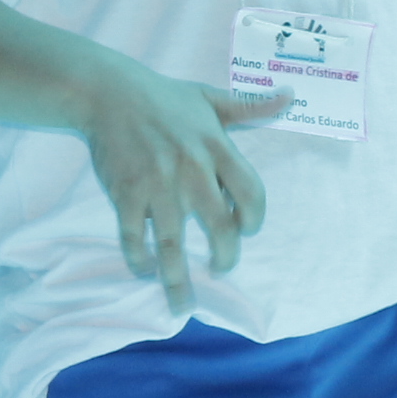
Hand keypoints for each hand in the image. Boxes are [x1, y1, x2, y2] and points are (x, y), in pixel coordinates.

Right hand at [76, 64, 275, 311]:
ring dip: (177, 279)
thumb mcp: (210, 97)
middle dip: (224, 258)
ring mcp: (156, 185)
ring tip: (182, 305)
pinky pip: (133, 236)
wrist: (105, 92)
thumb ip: (250, 107)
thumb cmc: (161, 96)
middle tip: (220, 268)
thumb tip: (291, 97)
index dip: (253, 219)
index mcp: (216, 147)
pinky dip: (139, 259)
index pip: (252, 194)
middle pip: (219, 228)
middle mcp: (191, 169)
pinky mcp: (125, 193)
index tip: (245, 229)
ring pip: (172, 243)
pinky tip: (145, 270)